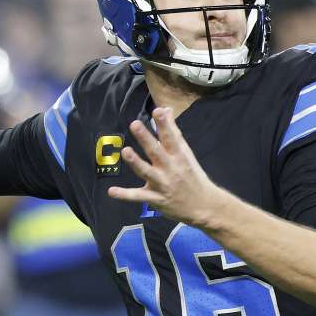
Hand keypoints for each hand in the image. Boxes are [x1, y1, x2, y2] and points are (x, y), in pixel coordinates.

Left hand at [107, 107, 229, 227]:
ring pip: (146, 172)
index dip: (164, 124)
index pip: (171, 138)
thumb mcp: (186, 153)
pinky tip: (111, 191)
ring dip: (136, 162)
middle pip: (156, 152)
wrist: (204, 206)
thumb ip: (173, 132)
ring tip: (125, 151)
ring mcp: (162, 185)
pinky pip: (138, 196)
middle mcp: (171, 169)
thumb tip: (166, 109)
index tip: (157, 111)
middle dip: (145, 138)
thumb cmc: (193, 176)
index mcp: (179, 157)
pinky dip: (124, 195)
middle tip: (135, 124)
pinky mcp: (156, 199)